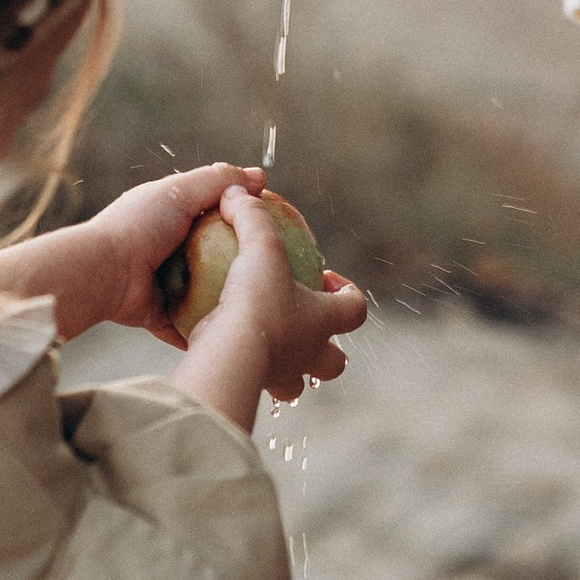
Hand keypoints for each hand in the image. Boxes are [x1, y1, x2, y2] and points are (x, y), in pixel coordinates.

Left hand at [0, 161, 266, 347]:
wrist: (103, 274)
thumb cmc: (139, 226)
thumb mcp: (180, 191)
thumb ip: (219, 180)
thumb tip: (260, 176)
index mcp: (170, 216)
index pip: (213, 212)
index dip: (241, 215)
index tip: (274, 224)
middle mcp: (168, 249)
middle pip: (213, 254)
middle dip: (239, 262)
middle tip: (273, 271)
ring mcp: (163, 283)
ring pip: (205, 292)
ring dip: (226, 298)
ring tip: (261, 304)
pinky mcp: (159, 313)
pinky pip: (189, 323)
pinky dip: (207, 328)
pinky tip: (236, 332)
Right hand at [178, 182, 368, 430]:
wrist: (230, 354)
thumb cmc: (258, 301)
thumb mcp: (260, 246)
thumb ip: (251, 217)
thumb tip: (237, 193)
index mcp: (324, 321)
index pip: (356, 309)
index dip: (349, 291)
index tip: (328, 275)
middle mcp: (309, 354)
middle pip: (334, 362)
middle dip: (328, 347)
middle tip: (304, 321)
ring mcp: (282, 376)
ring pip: (296, 382)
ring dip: (288, 366)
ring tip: (265, 343)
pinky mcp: (252, 386)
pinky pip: (254, 381)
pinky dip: (245, 366)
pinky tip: (224, 346)